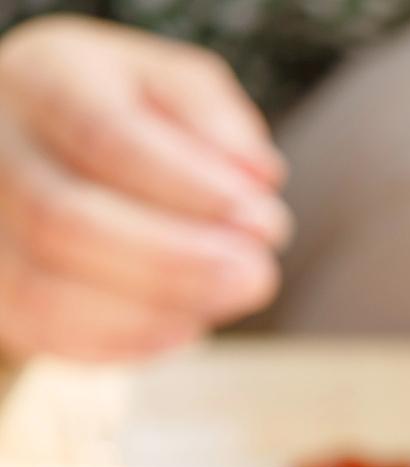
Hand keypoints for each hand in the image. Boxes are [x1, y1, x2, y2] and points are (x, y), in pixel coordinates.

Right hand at [0, 16, 288, 362]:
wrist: (44, 142)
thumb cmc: (124, 111)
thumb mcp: (174, 86)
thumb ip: (216, 119)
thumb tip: (257, 176)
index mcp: (45, 80)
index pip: (104, 137)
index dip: (189, 190)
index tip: (262, 221)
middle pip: (62, 221)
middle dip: (173, 261)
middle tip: (258, 276)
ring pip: (45, 289)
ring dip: (153, 310)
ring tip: (225, 299)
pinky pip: (44, 330)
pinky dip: (124, 340)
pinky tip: (183, 325)